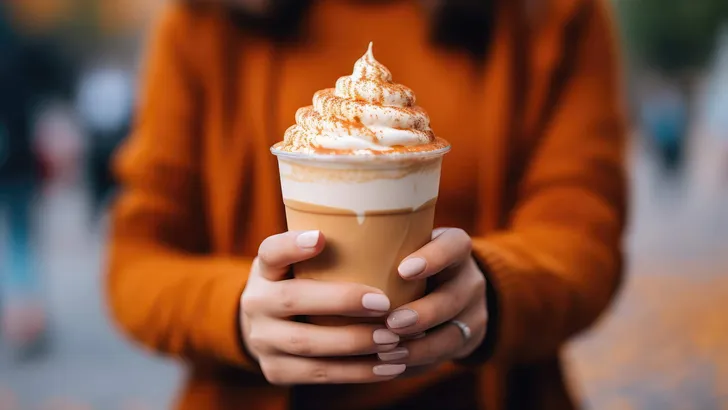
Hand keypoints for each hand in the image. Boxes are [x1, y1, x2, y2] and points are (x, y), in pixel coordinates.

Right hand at [240, 230, 407, 384]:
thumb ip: (327, 251)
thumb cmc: (300, 284)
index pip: (271, 252)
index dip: (292, 245)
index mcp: (264, 269)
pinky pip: (318, 374)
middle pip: (293, 301)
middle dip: (342, 302)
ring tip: (393, 340)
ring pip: (308, 344)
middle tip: (385, 303)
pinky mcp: (275, 371)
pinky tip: (388, 367)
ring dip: (355, 343)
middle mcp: (256, 303)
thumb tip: (384, 230)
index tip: (321, 238)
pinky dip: (356, 372)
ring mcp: (262, 340)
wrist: (265, 329)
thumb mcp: (299, 263)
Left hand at [379, 228, 487, 369]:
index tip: (404, 269)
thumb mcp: (404, 243)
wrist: (449, 287)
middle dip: (423, 312)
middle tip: (392, 322)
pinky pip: (444, 356)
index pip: (454, 246)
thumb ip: (377, 242)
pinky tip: (390, 365)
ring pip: (453, 334)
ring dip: (419, 346)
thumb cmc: (407, 258)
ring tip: (386, 352)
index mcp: (456, 247)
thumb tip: (315, 234)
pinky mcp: (467, 339)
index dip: (433, 258)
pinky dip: (416, 362)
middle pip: (454, 296)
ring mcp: (473, 311)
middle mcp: (469, 278)